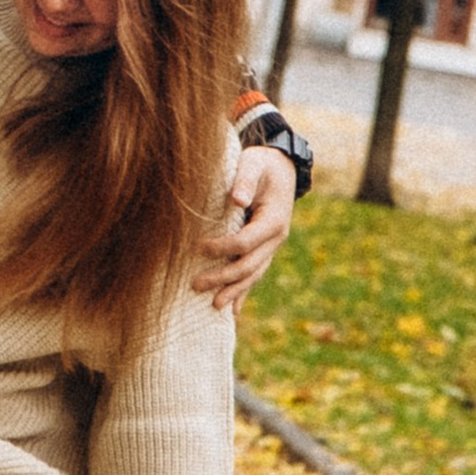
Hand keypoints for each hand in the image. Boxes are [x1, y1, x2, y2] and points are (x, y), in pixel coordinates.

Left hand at [192, 141, 294, 309]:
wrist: (280, 167)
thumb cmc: (261, 164)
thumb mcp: (254, 164)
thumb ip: (245, 180)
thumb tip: (237, 200)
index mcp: (274, 220)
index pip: (245, 242)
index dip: (221, 247)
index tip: (198, 247)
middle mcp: (276, 238)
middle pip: (248, 265)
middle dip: (223, 277)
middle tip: (194, 284)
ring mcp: (272, 247)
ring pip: (253, 275)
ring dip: (234, 291)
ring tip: (214, 306)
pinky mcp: (265, 250)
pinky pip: (255, 274)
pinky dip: (244, 292)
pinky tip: (233, 310)